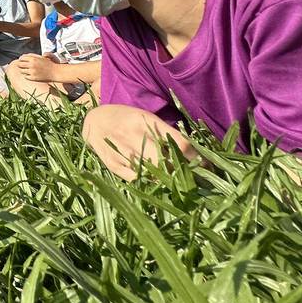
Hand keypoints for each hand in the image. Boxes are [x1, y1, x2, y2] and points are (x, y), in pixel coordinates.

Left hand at [9, 53, 61, 82]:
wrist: (55, 72)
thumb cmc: (49, 64)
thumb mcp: (41, 57)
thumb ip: (32, 56)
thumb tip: (23, 56)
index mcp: (33, 59)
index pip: (22, 58)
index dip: (20, 59)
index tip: (21, 61)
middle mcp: (32, 65)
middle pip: (19, 64)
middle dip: (20, 65)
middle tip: (21, 66)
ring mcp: (32, 72)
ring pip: (21, 71)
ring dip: (23, 70)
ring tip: (26, 70)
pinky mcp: (33, 78)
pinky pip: (25, 77)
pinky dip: (26, 76)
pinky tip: (30, 75)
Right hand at [83, 104, 197, 180]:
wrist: (93, 121)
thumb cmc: (126, 119)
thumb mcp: (147, 119)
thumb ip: (167, 134)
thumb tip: (196, 154)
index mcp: (147, 122)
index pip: (181, 144)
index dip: (198, 159)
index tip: (209, 168)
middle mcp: (135, 136)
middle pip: (169, 163)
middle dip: (185, 174)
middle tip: (196, 180)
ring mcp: (123, 152)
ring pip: (154, 174)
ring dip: (169, 180)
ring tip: (178, 183)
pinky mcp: (114, 165)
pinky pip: (138, 180)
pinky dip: (149, 181)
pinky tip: (154, 179)